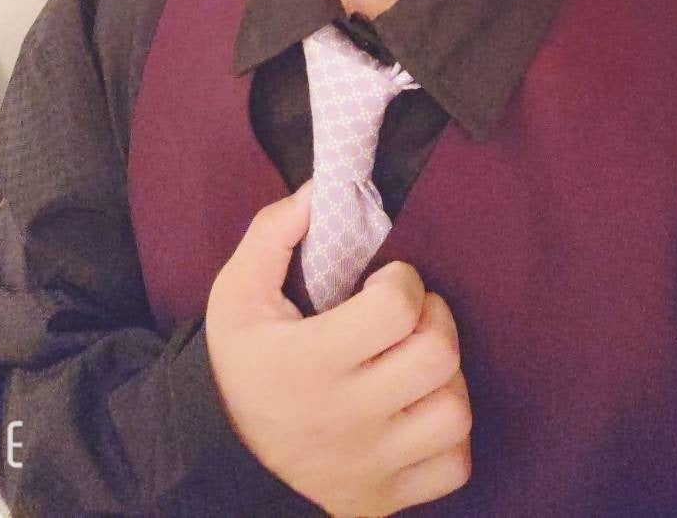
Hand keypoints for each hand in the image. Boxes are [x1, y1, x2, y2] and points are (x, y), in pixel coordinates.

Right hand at [204, 180, 472, 515]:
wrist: (221, 459)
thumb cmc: (240, 365)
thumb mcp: (238, 294)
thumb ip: (273, 233)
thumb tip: (321, 190)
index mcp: (310, 362)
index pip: (397, 309)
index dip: (401, 281)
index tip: (381, 283)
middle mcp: (345, 419)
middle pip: (438, 356)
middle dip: (434, 319)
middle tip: (408, 317)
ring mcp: (370, 465)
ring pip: (455, 411)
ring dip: (445, 378)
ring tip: (413, 365)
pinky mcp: (383, 501)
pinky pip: (454, 465)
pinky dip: (447, 436)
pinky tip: (416, 412)